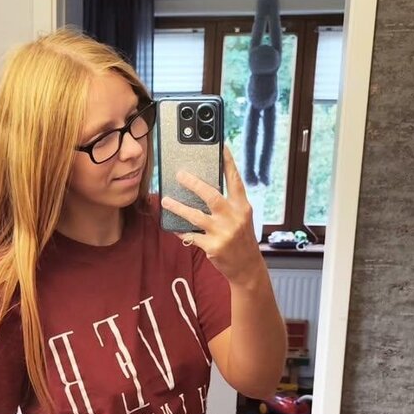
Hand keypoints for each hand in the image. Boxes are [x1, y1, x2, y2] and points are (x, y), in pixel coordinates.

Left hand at [161, 143, 263, 286]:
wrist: (247, 267)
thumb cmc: (241, 240)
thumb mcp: (242, 219)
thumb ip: (228, 205)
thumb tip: (204, 190)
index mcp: (243, 206)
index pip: (235, 180)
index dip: (228, 162)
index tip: (220, 146)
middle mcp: (234, 217)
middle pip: (211, 195)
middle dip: (193, 183)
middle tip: (179, 174)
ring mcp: (223, 233)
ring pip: (195, 216)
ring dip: (178, 207)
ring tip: (165, 201)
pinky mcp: (213, 247)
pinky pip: (191, 236)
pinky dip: (181, 231)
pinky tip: (173, 227)